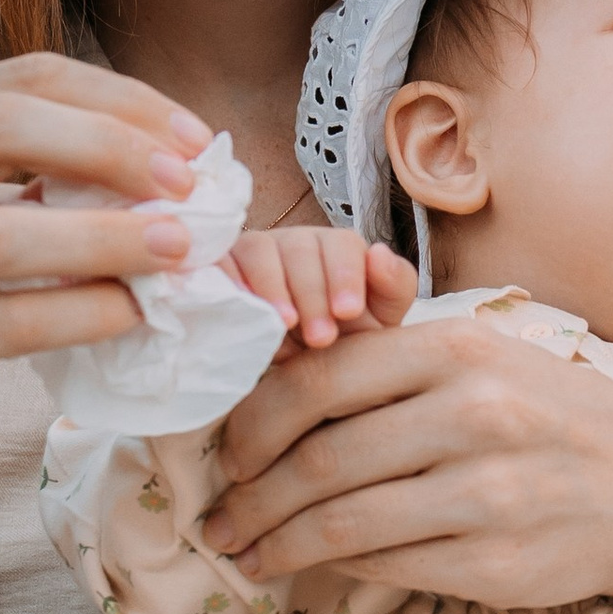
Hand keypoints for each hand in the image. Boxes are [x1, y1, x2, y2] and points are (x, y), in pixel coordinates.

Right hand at [0, 59, 216, 613]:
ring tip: (182, 247)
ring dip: (108, 235)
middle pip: (5, 124)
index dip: (120, 100)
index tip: (194, 140)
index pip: (24, 78)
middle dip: (114, 146)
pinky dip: (84, 312)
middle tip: (191, 183)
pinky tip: (135, 312)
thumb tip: (170, 162)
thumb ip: (34, 173)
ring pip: (4, 231)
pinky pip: (9, 319)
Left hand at [198, 315, 612, 613]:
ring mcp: (486, 493)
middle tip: (221, 515)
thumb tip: (274, 391)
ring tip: (246, 551)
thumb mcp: (490, 361)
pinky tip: (311, 566)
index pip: (318, 379)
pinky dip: (334, 567)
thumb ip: (395, 367)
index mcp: (460, 350)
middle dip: (252, 495)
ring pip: (340, 521)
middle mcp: (473, 414)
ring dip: (277, 542)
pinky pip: (384, 564)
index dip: (253, 422)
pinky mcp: (493, 562)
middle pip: (318, 458)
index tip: (230, 452)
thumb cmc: (560, 421)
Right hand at [228, 228, 418, 356]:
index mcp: (337, 248)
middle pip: (300, 248)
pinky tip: (245, 316)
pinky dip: (231, 286)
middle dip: (312, 293)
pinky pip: (219, 264)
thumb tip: (379, 252)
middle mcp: (295, 242)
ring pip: (258, 251)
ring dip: (272, 289)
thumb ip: (393, 285)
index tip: (348, 312)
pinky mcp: (221, 268)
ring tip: (284, 326)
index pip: (342, 245)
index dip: (345, 275)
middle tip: (322, 338)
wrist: (299, 370)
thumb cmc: (345, 340)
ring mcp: (256, 252)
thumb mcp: (380, 319)